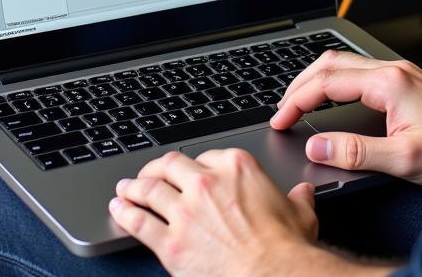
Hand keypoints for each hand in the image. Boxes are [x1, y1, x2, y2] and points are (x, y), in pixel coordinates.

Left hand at [109, 148, 321, 276]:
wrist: (273, 275)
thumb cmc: (286, 247)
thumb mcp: (299, 212)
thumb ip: (296, 198)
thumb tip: (302, 192)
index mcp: (235, 167)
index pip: (205, 155)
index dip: (195, 165)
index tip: (189, 171)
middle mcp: (206, 183)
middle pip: (170, 165)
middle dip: (155, 168)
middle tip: (147, 172)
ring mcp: (185, 212)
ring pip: (149, 190)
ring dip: (133, 187)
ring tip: (125, 187)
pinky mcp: (171, 243)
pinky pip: (140, 223)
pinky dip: (125, 214)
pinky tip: (119, 210)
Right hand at [271, 51, 421, 187]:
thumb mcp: (403, 160)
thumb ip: (355, 152)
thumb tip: (317, 145)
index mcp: (388, 82)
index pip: (327, 81)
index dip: (297, 99)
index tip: (280, 118)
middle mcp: (393, 69)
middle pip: (331, 62)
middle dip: (300, 83)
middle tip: (282, 108)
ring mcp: (401, 71)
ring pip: (345, 62)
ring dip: (317, 78)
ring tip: (300, 100)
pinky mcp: (406, 80)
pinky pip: (359, 70)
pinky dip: (335, 80)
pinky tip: (333, 95)